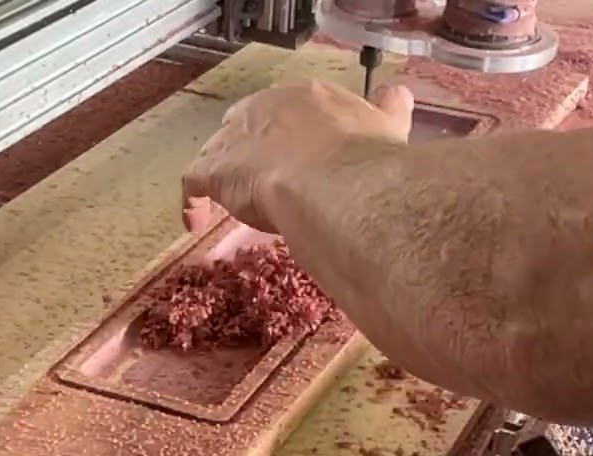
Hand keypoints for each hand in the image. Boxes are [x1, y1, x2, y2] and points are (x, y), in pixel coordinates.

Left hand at [181, 80, 414, 232]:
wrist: (337, 183)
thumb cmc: (366, 159)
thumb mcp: (388, 127)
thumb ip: (389, 111)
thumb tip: (398, 95)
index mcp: (307, 96)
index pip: (289, 110)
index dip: (289, 136)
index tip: (296, 159)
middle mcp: (266, 107)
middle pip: (246, 125)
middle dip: (251, 151)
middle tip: (263, 182)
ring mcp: (236, 138)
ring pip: (218, 152)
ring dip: (223, 175)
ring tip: (229, 203)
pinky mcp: (215, 170)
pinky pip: (193, 184)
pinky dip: (193, 203)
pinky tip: (196, 224)